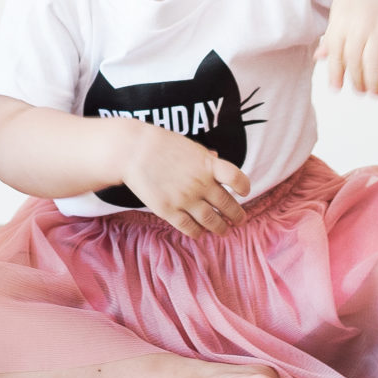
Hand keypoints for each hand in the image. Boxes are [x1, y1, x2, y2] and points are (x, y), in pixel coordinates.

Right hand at [115, 123, 249, 237]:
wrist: (132, 151)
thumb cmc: (161, 145)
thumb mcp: (189, 147)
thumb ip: (205, 157)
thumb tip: (216, 159)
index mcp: (208, 164)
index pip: (236, 178)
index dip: (243, 186)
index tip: (244, 192)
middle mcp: (200, 183)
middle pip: (227, 205)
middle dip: (237, 215)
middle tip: (240, 220)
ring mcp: (185, 199)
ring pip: (211, 220)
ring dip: (221, 228)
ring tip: (224, 230)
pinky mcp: (169, 210)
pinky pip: (189, 227)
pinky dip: (198, 232)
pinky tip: (201, 232)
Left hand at [318, 0, 377, 95]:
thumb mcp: (341, 10)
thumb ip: (332, 35)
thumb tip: (319, 57)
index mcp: (342, 20)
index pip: (336, 52)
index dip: (335, 73)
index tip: (336, 88)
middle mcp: (360, 23)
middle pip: (355, 60)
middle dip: (357, 80)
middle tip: (361, 92)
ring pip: (375, 60)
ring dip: (374, 81)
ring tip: (374, 92)